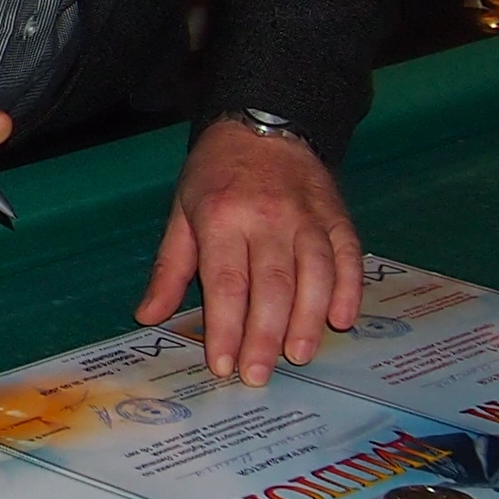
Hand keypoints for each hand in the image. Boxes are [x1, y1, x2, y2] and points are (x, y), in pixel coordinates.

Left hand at [135, 120, 363, 384]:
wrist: (265, 123)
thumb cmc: (216, 174)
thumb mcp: (181, 213)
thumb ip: (169, 268)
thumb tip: (148, 317)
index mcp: (222, 217)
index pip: (225, 283)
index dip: (225, 328)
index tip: (222, 365)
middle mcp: (268, 218)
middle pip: (272, 285)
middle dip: (265, 336)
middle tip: (259, 376)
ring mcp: (308, 217)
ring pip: (315, 275)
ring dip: (308, 320)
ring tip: (299, 355)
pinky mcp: (337, 216)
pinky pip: (349, 256)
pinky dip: (349, 290)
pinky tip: (343, 320)